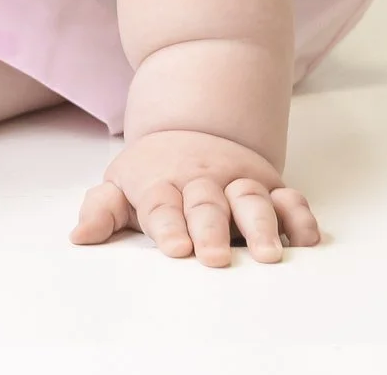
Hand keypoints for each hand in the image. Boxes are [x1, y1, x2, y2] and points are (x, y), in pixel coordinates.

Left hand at [69, 128, 321, 266]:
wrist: (192, 129)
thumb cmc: (153, 173)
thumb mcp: (121, 185)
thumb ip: (102, 211)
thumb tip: (80, 236)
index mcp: (161, 182)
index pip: (162, 205)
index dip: (168, 226)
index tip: (176, 249)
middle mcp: (201, 180)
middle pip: (207, 204)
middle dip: (212, 230)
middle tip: (215, 258)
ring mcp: (237, 180)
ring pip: (250, 199)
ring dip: (261, 225)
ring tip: (267, 255)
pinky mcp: (268, 184)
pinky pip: (288, 197)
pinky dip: (300, 215)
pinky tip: (306, 239)